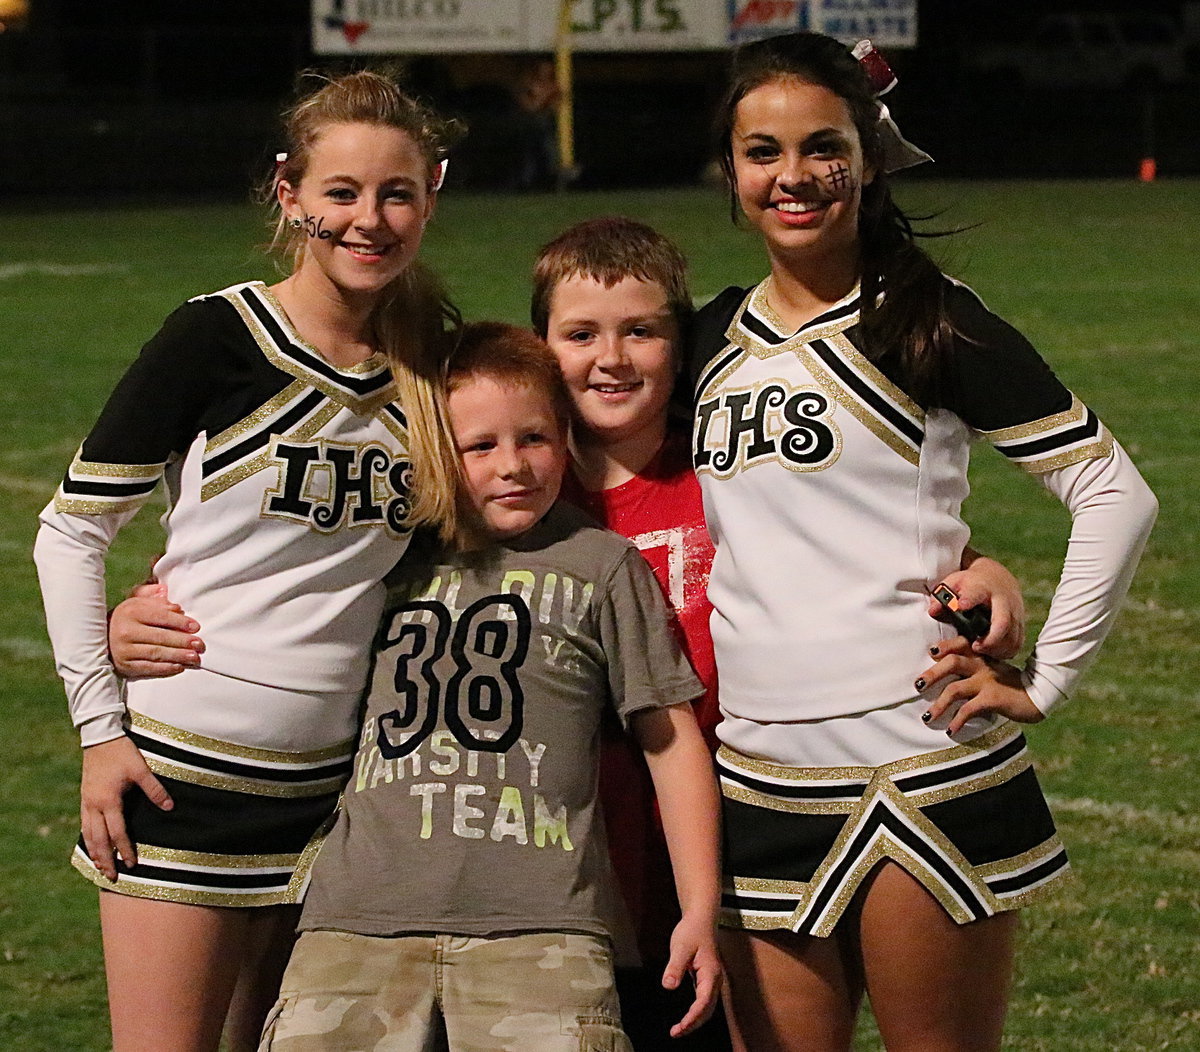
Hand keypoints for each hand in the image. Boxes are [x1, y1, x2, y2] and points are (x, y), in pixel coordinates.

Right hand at [80, 736, 172, 879]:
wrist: (99, 738)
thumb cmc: (122, 753)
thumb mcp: (141, 770)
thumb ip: (155, 790)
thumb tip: (170, 807)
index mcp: (108, 800)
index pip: (117, 832)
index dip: (125, 849)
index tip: (132, 864)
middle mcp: (94, 805)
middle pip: (99, 840)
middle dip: (106, 859)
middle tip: (112, 877)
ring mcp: (86, 803)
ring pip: (88, 835)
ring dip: (95, 853)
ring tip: (100, 868)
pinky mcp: (84, 798)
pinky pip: (84, 825)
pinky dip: (88, 840)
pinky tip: (92, 847)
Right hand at [109, 584, 202, 678]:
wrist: (102, 637)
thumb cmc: (129, 618)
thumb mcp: (139, 603)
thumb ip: (157, 600)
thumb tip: (176, 606)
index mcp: (131, 611)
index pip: (160, 616)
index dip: (180, 622)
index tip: (196, 627)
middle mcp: (125, 630)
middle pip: (160, 636)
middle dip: (182, 641)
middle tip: (199, 645)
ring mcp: (123, 649)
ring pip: (155, 653)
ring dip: (177, 656)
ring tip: (194, 657)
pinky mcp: (124, 665)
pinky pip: (148, 667)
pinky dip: (165, 668)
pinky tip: (179, 667)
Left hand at [662, 911, 721, 1037]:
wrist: (700, 919)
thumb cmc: (692, 931)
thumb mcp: (680, 947)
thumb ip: (674, 967)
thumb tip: (668, 986)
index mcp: (710, 974)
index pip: (703, 1003)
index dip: (692, 1018)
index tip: (679, 1028)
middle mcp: (714, 980)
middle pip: (707, 1010)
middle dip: (693, 1024)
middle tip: (676, 1032)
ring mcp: (711, 980)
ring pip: (707, 1008)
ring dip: (695, 1020)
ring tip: (679, 1029)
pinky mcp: (706, 979)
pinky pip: (703, 1001)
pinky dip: (695, 1012)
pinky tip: (686, 1017)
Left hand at [917, 639, 1043, 735]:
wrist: (1039, 697)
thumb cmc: (1010, 685)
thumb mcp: (992, 670)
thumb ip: (973, 667)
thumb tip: (944, 675)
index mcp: (981, 655)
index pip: (960, 643)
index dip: (945, 645)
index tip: (931, 652)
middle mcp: (982, 665)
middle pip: (952, 662)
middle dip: (932, 674)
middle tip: (917, 686)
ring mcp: (987, 681)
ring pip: (955, 689)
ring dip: (938, 705)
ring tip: (927, 717)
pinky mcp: (992, 698)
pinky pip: (968, 709)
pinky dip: (957, 721)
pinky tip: (951, 730)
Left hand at [930, 559, 1024, 658]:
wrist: (997, 578)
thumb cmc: (970, 584)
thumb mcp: (953, 584)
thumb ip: (941, 597)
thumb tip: (933, 611)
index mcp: (982, 588)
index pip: (976, 592)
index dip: (969, 599)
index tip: (962, 605)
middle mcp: (1002, 600)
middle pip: (1002, 621)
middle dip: (991, 638)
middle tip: (976, 647)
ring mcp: (1014, 612)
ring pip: (1012, 635)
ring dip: (998, 648)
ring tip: (982, 651)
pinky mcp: (1020, 622)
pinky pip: (1018, 641)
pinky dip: (1007, 650)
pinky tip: (994, 653)